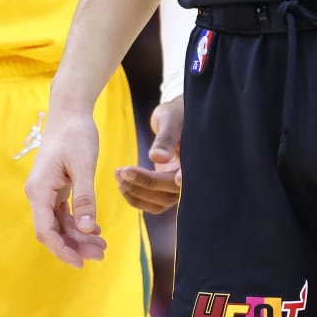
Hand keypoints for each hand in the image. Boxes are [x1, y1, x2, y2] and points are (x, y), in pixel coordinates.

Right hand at [25, 109, 106, 267]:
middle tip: (101, 254)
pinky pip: (64, 212)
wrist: (70, 111)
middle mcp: (39, 194)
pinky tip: (95, 229)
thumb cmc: (75, 134)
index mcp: (40, 191)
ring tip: (102, 246)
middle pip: (53, 230)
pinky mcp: (55, 186)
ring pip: (60, 223)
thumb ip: (85, 199)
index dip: (62, 250)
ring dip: (79, 236)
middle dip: (75, 245)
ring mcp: (46, 191)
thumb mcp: (84, 166)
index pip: (46, 231)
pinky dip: (79, 222)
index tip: (80, 263)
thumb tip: (86, 230)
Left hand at [117, 96, 182, 213]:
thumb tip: (157, 158)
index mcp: (198, 160)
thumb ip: (165, 139)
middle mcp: (190, 178)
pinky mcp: (167, 189)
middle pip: (170, 192)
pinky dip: (137, 198)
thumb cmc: (176, 114)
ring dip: (137, 193)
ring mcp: (178, 187)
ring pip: (160, 202)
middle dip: (144, 184)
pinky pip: (154, 203)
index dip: (180, 181)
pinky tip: (122, 185)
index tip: (172, 178)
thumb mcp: (170, 120)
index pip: (191, 176)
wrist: (176, 118)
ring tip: (118, 174)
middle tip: (121, 171)